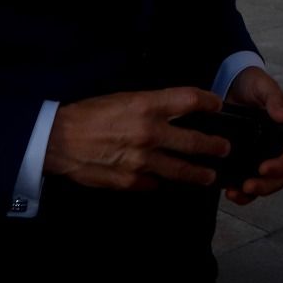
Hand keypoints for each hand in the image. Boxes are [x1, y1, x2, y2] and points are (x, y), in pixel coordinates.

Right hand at [44, 87, 231, 190]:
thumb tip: (175, 112)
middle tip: (224, 148)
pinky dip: (162, 182)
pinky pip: (155, 184)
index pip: (190, 100)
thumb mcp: (123, 98)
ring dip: (199, 174)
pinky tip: (167, 183)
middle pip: (195, 141)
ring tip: (208, 176)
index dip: (210, 101)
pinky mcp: (131, 181)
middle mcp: (150, 132)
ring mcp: (142, 160)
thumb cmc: (89, 113)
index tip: (218, 105)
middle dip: (214, 146)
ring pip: (181, 170)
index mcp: (147, 105)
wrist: (58, 139)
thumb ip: (151, 106)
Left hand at [222, 67, 282, 204]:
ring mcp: (261, 156)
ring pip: (265, 184)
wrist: (233, 83)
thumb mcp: (264, 87)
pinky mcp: (245, 161)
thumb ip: (275, 99)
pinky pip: (247, 182)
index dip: (281, 166)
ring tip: (234, 193)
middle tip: (248, 186)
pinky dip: (241, 192)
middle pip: (280, 177)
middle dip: (266, 186)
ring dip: (253, 193)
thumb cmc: (253, 85)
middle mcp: (276, 149)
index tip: (263, 168)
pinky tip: (228, 190)